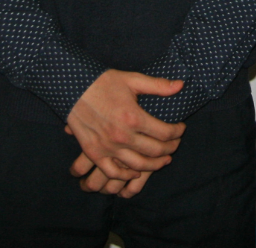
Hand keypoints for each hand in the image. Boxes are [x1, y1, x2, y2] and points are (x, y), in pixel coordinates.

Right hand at [64, 69, 184, 191]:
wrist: (73, 87)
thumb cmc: (104, 82)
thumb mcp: (132, 79)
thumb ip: (158, 85)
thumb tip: (181, 85)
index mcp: (133, 117)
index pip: (165, 133)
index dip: (177, 132)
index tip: (180, 128)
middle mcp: (122, 136)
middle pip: (155, 151)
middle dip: (171, 148)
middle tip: (175, 144)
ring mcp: (108, 147)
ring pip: (138, 165)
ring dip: (155, 165)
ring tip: (164, 159)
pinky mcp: (94, 153)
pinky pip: (113, 172)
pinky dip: (127, 176)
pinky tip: (136, 171)